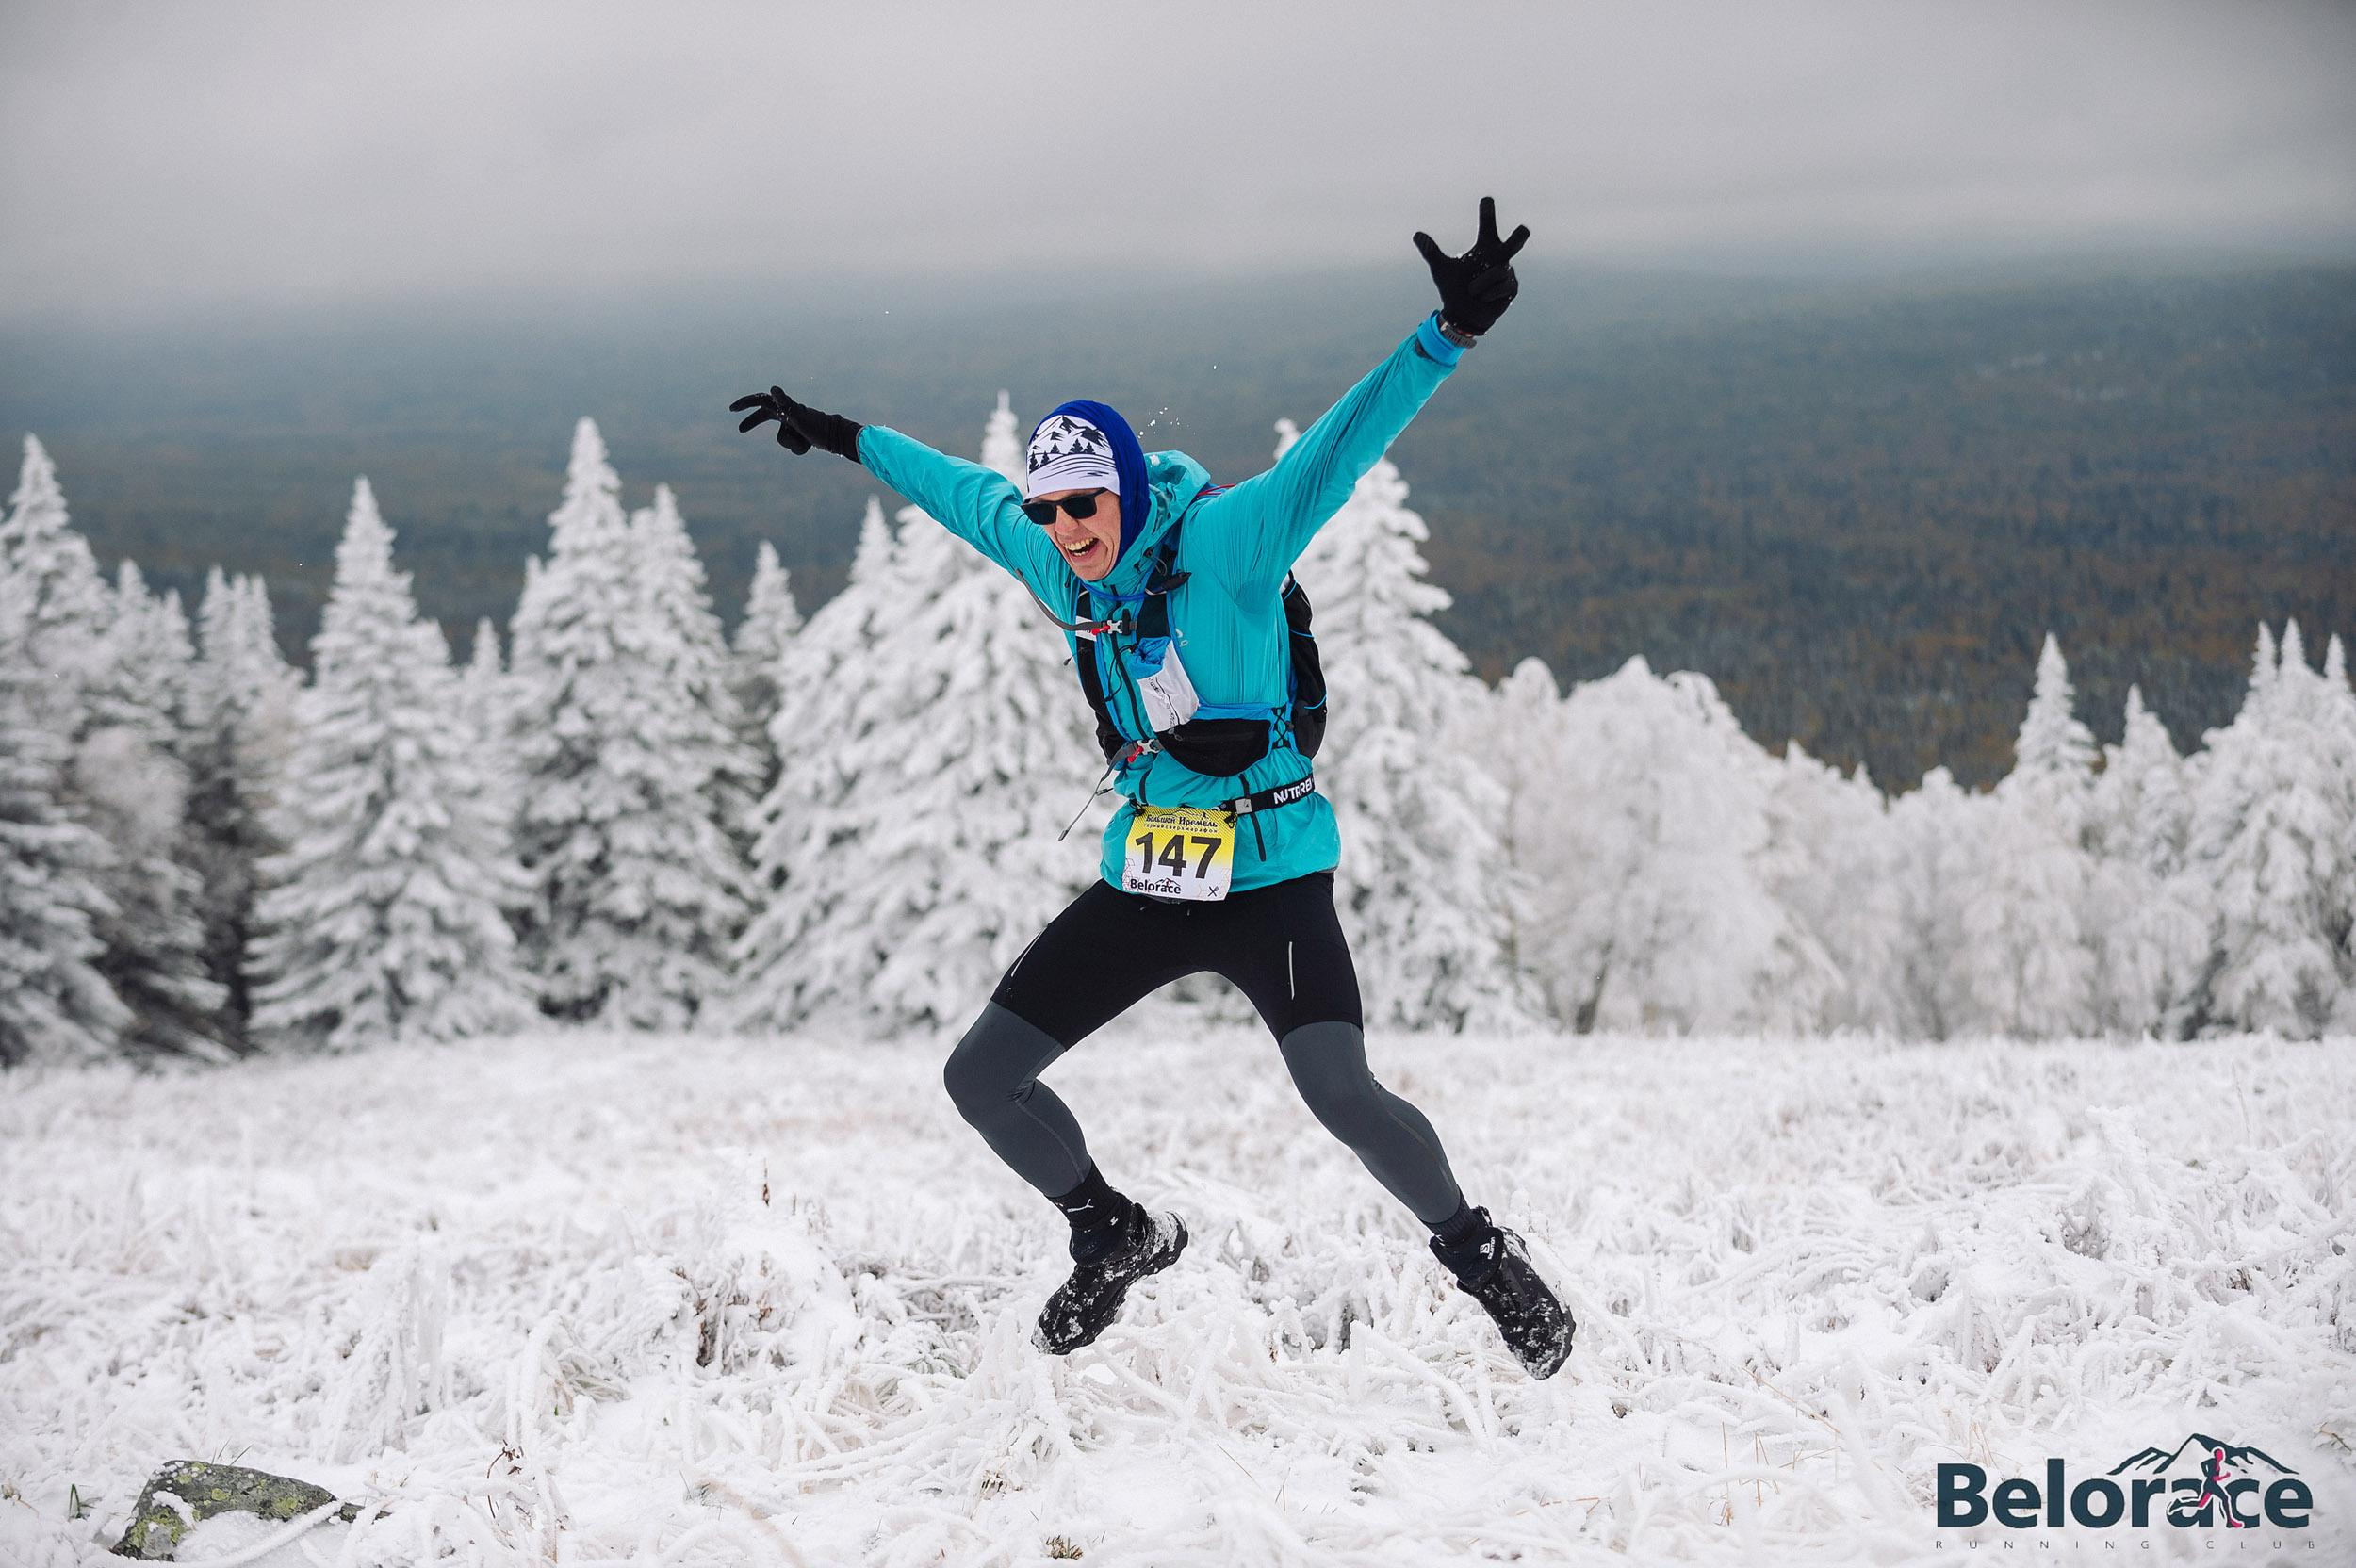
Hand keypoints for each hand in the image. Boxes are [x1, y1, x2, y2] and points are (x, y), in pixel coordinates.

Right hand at [728, 385, 862, 460]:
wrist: (836, 436)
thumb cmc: (816, 425)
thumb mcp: (798, 414)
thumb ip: (785, 402)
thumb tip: (772, 388)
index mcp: (783, 407)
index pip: (759, 401)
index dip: (745, 404)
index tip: (732, 409)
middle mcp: (787, 414)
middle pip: (764, 417)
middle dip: (753, 422)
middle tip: (740, 430)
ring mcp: (793, 424)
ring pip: (782, 440)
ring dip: (792, 444)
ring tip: (805, 441)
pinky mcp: (800, 434)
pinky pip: (792, 446)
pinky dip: (799, 449)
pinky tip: (808, 445)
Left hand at [1413, 196, 1529, 338]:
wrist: (1462, 315)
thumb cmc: (1453, 288)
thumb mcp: (1441, 269)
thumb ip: (1431, 251)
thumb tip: (1416, 234)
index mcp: (1484, 247)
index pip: (1488, 225)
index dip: (1487, 212)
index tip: (1486, 200)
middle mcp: (1500, 256)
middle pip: (1516, 241)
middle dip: (1520, 236)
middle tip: (1523, 229)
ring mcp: (1508, 272)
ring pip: (1497, 272)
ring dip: (1480, 284)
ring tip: (1474, 291)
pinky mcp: (1512, 288)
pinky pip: (1500, 287)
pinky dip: (1487, 294)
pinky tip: (1484, 298)